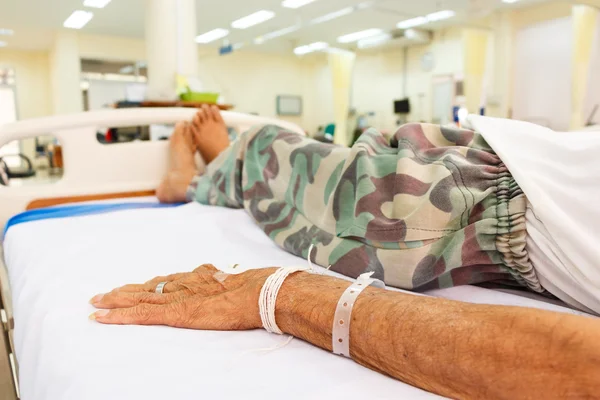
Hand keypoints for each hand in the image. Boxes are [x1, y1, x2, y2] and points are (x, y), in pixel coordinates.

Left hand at [89, 264, 275, 329]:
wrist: (258, 293)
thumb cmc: (254, 289)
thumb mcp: (235, 278)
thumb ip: (221, 276)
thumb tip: (217, 271)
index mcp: (198, 277)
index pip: (166, 281)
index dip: (147, 285)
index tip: (133, 288)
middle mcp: (183, 283)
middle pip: (147, 286)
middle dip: (124, 291)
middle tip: (103, 295)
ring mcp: (177, 297)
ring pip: (138, 297)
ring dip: (115, 300)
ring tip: (97, 303)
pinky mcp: (175, 313)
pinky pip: (141, 314)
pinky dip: (119, 316)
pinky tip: (102, 318)